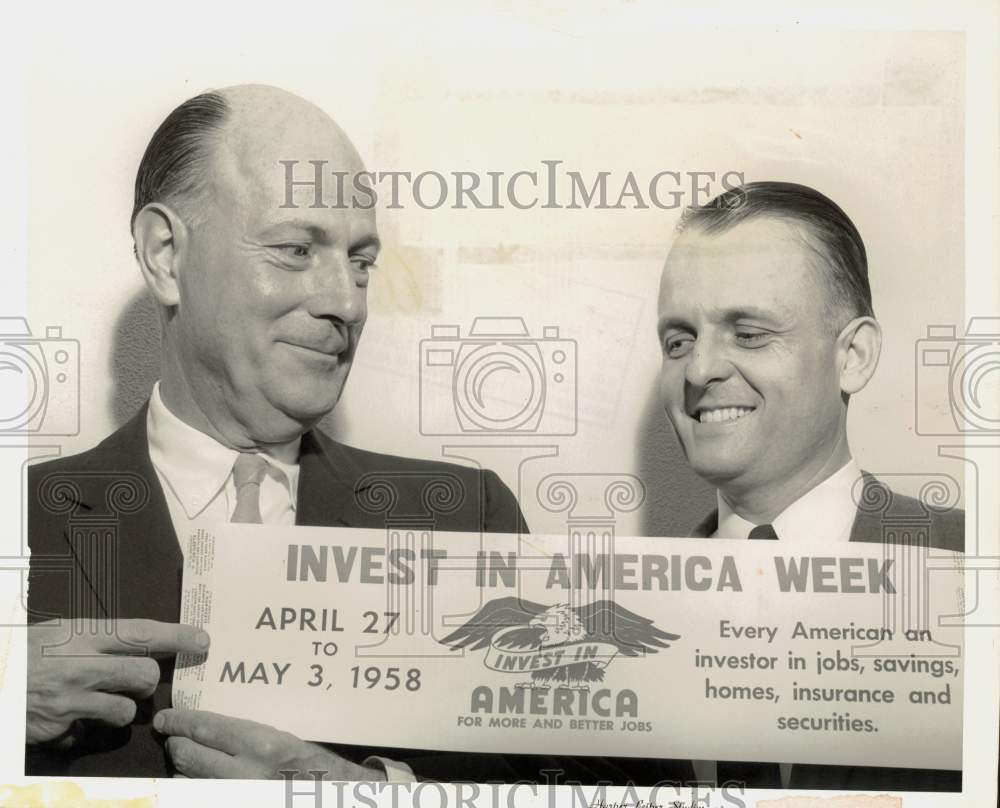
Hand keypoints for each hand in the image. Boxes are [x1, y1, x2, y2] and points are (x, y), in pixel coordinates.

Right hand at [27, 618, 209, 745]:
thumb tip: (145, 643)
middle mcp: (80, 665)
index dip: (176, 636)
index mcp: (83, 634)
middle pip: (145, 674)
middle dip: (148, 681)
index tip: (202, 640)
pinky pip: (93, 732)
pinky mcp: (60, 727)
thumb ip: (101, 639)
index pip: (141, 632)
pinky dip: (89, 727)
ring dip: (121, 708)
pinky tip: (73, 716)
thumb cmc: (27, 652)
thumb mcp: (63, 632)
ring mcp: (70, 699)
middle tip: (137, 681)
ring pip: (126, 710)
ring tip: (101, 700)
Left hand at [154, 709, 385, 780]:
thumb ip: (245, 735)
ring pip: (186, 782)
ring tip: (183, 759)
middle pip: (190, 755)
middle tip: (172, 736)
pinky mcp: (234, 805)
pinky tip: (194, 783)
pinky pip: (197, 799)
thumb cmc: (307, 764)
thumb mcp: (280, 739)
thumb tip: (206, 728)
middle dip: (175, 744)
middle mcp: (245, 773)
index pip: (207, 729)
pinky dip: (191, 790)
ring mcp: (236, 796)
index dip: (180, 722)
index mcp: (260, 744)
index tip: (166, 718)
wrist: (329, 794)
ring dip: (180, 769)